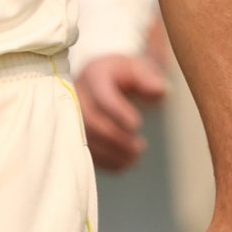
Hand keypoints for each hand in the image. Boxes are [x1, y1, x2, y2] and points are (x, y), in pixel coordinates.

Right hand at [76, 53, 166, 170]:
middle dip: (116, 137)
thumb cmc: (123, 77)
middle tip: (140, 146)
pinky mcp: (73, 136)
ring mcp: (70, 118)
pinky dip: (106, 162)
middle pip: (89, 121)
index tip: (137, 124)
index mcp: (94, 75)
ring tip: (135, 155)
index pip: (101, 96)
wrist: (104, 85)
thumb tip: (160, 90)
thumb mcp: (137, 69)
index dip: (118, 112)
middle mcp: (76, 97)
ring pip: (85, 140)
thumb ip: (148, 79)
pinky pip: (84, 153)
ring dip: (112, 153)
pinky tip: (125, 161)